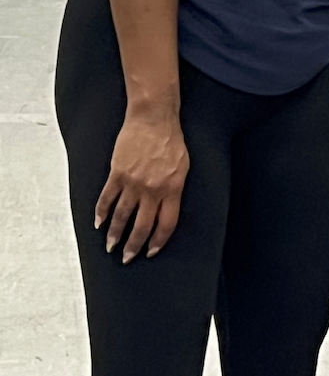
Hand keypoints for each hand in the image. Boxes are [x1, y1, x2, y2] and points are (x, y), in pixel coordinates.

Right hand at [95, 113, 189, 263]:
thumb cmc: (171, 140)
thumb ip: (174, 190)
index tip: (150, 251)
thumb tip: (166, 210)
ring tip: (111, 246)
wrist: (154, 118)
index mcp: (172, 189)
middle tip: (127, 258)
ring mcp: (133, 182)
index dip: (158, 241)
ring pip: (121, 217)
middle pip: (142, 227)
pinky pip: (107, 199)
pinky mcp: (118, 174)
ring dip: (115, 235)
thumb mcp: (183, 167)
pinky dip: (101, 213)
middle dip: (133, 246)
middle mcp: (153, 190)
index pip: (165, 225)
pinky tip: (99, 223)